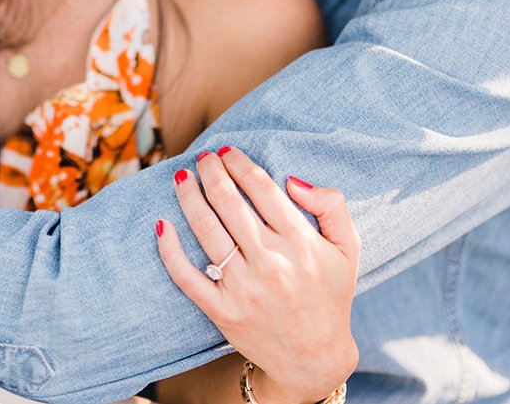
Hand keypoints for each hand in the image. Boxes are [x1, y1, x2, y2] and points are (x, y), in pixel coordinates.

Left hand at [156, 147, 359, 403]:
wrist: (314, 358)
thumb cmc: (329, 296)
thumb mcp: (347, 249)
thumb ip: (331, 206)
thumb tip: (292, 180)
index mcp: (300, 243)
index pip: (262, 188)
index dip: (240, 163)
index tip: (228, 151)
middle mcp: (270, 262)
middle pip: (229, 202)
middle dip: (211, 172)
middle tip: (203, 157)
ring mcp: (243, 288)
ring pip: (206, 230)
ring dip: (189, 197)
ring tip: (183, 178)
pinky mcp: (222, 311)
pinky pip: (187, 275)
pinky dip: (169, 249)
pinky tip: (162, 224)